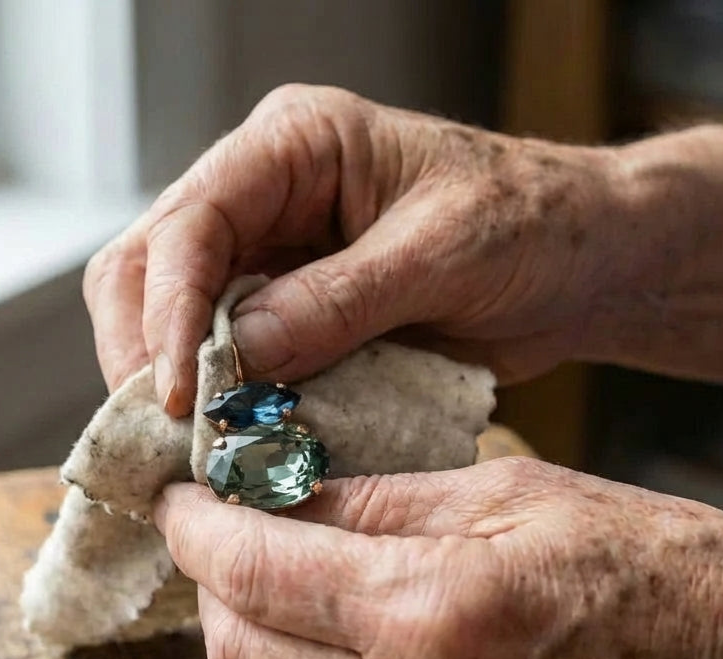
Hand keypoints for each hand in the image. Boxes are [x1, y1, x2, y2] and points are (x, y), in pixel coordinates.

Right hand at [85, 85, 626, 413]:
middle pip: (149, 269)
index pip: (189, 223)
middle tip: (166, 431)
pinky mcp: (287, 318)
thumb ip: (338, 302)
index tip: (175, 393)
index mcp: (293, 147)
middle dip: (145, 353)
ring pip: (171, 321)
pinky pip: (226, 362)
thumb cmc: (530, 224)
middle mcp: (262, 198)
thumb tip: (238, 357)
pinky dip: (222, 405)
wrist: (577, 265)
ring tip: (193, 447)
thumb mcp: (442, 253)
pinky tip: (232, 442)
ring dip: (173, 386)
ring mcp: (269, 260)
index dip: (168, 312)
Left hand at [153, 460, 722, 658]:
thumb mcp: (515, 498)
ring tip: (282, 603)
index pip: (256, 571)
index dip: (198, 531)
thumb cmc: (659, 575)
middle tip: (224, 544)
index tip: (178, 502)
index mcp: (435, 612)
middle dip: (214, 591)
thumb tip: (280, 496)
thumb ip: (378, 502)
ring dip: (255, 658)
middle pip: (240, 658)